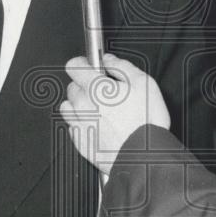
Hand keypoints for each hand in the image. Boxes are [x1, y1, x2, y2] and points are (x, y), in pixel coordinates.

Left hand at [61, 53, 170, 174]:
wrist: (144, 156)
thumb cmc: (146, 122)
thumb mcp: (143, 83)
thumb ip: (122, 66)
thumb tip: (109, 60)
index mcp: (95, 88)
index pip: (73, 66)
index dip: (83, 63)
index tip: (90, 66)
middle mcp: (82, 105)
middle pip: (72, 87)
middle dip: (85, 86)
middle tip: (105, 92)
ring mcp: (79, 125)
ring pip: (69, 107)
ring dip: (79, 105)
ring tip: (100, 110)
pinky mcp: (80, 142)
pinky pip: (73, 126)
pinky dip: (82, 123)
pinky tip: (99, 125)